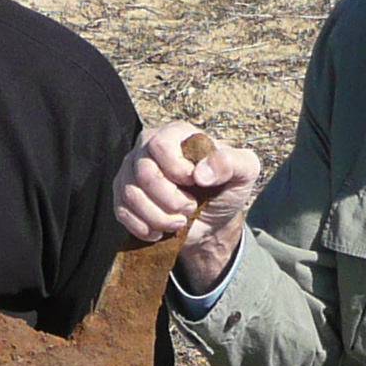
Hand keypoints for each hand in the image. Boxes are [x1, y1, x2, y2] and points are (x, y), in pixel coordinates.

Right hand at [114, 121, 261, 292]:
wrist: (212, 220)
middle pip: (144, 173)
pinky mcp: (123, 196)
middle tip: (191, 208)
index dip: (178, 171)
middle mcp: (147, 147)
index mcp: (175, 134)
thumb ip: (232, 162)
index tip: (197, 184)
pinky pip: (121, 212)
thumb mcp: (244, 172)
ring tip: (179, 222)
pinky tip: (161, 231)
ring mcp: (131, 172)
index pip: (161, 146)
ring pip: (131, 195)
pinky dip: (144, 227)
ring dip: (159, 217)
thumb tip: (200, 173)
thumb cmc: (226, 189)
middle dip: (170, 200)